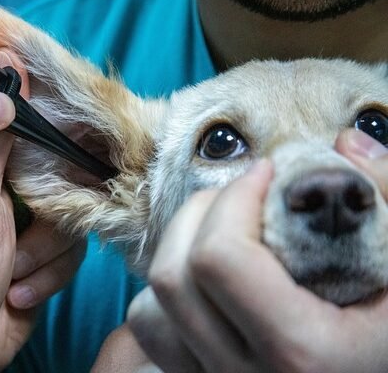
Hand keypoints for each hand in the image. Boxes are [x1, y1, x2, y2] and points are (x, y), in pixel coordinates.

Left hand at [0, 49, 84, 371]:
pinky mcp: (45, 257)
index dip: (49, 131)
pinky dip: (47, 275)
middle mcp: (7, 194)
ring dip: (43, 253)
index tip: (70, 131)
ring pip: (71, 217)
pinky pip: (72, 252)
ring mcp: (27, 227)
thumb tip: (4, 79)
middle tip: (28, 225)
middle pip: (60, 175)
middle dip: (49, 211)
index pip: (26, 133)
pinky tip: (17, 293)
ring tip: (11, 273)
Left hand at [127, 130, 387, 372]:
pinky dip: (168, 295)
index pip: (219, 259)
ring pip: (149, 307)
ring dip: (178, 251)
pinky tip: (210, 279)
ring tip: (225, 231)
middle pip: (172, 276)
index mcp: (302, 353)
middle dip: (200, 212)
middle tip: (242, 194)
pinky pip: (153, 333)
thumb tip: (345, 143)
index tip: (267, 174)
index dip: (235, 198)